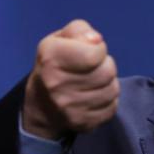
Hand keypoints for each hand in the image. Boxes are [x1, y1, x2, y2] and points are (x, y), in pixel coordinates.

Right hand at [22, 19, 118, 138]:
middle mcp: (57, 85)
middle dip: (105, 65)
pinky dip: (107, 100)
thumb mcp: (60, 39)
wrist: (41, 104)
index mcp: (51, 59)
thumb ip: (80, 30)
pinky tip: (94, 96)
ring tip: (94, 81)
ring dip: (108, 83)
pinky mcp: (82, 123)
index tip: (90, 51)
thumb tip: (96, 40)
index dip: (99, 49)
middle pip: (108, 72)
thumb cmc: (55, 64)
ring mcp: (69, 108)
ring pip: (113, 90)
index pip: (95, 53)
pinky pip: (112, 107)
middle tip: (93, 68)